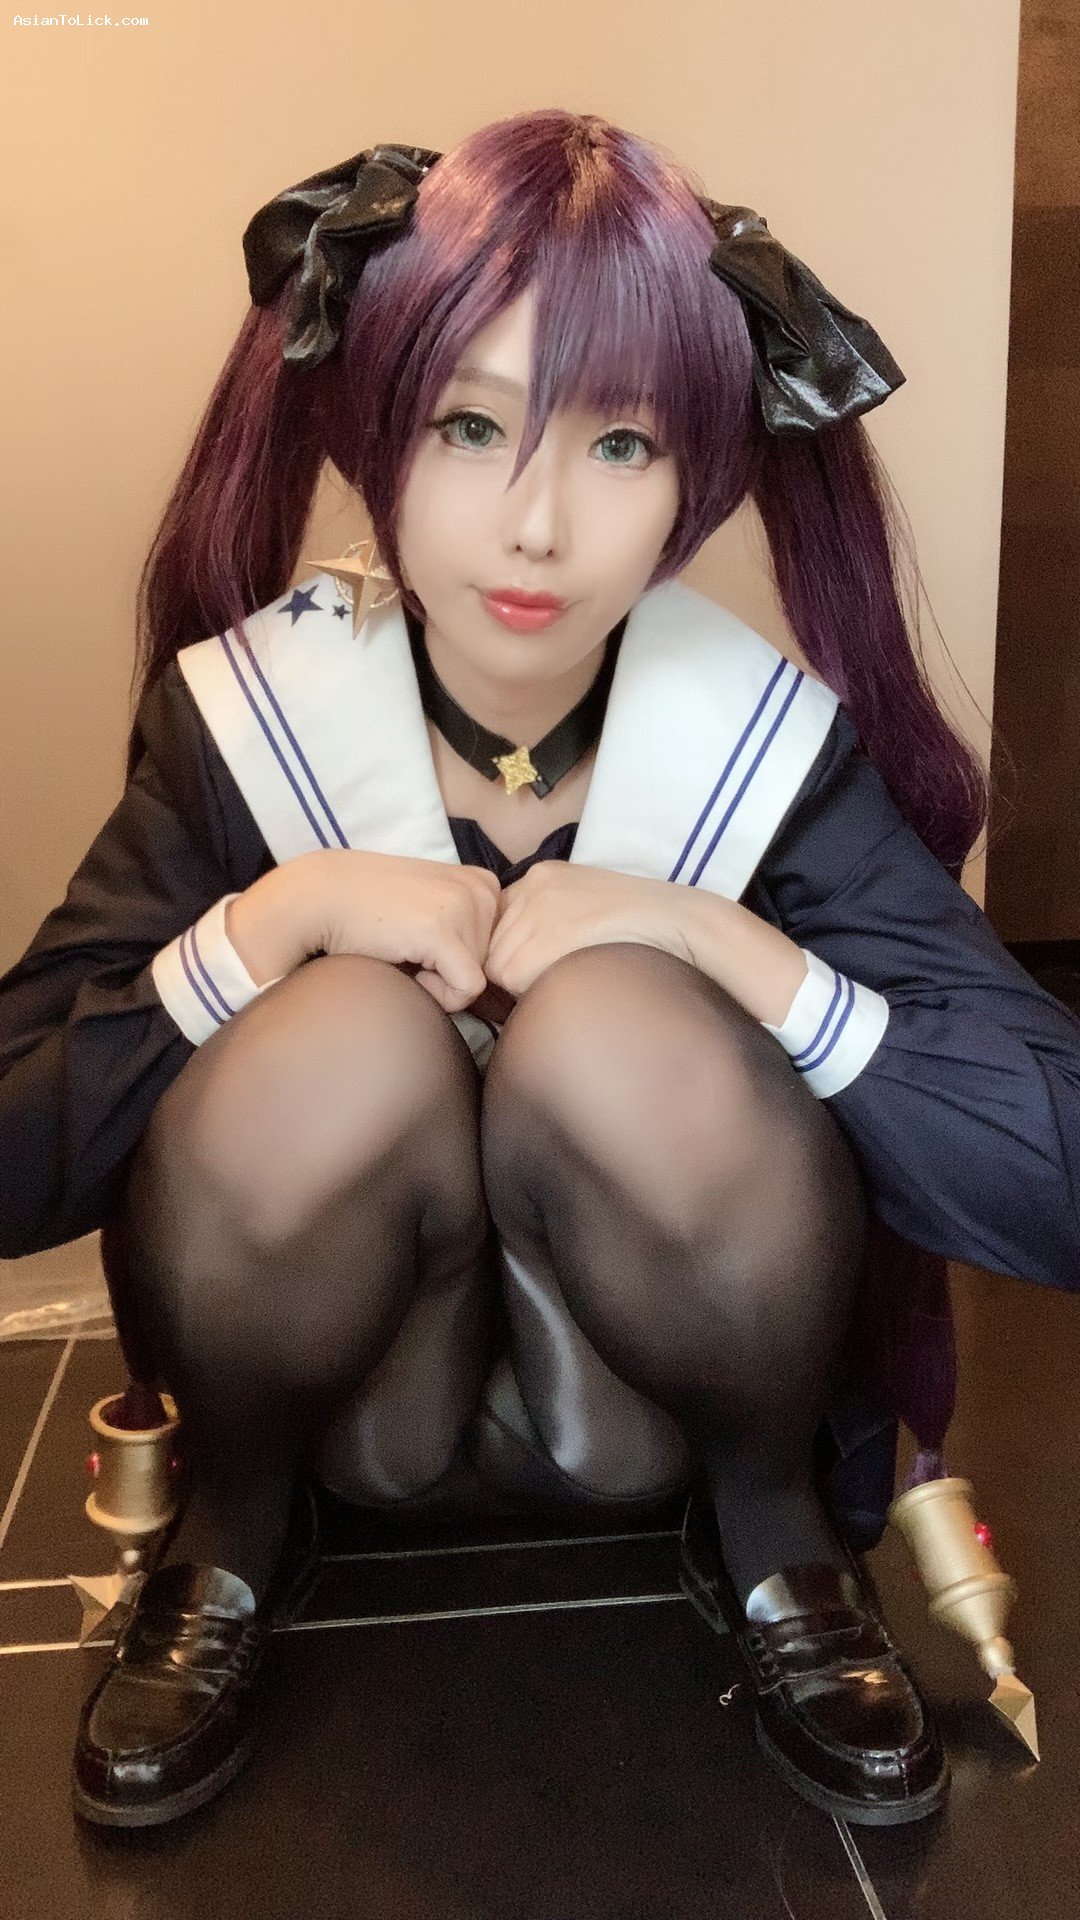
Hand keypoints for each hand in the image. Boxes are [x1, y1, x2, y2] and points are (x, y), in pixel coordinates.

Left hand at [480, 862, 695, 1001]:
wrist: (678, 922)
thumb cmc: (639, 928)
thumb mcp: (585, 910)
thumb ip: (548, 926)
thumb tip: (511, 968)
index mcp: (541, 877)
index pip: (495, 925)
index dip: (509, 955)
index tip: (532, 971)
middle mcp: (533, 885)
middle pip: (492, 946)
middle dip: (512, 972)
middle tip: (546, 984)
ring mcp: (540, 905)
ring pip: (499, 965)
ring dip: (521, 985)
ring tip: (561, 983)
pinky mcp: (550, 930)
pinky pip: (514, 976)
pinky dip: (531, 990)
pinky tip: (565, 984)